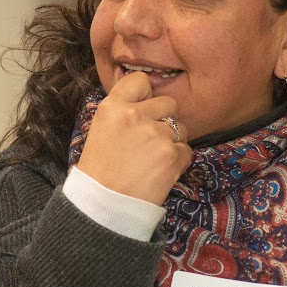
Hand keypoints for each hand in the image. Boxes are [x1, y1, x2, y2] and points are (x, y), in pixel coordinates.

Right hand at [75, 71, 192, 204]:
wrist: (103, 206)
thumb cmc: (100, 170)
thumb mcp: (101, 129)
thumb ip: (123, 111)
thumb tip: (148, 99)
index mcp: (113, 106)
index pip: (141, 80)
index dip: (146, 94)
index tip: (143, 108)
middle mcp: (135, 115)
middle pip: (168, 103)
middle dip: (163, 119)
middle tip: (148, 141)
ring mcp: (156, 135)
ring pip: (180, 127)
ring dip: (172, 141)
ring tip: (152, 159)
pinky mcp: (172, 155)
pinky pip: (186, 150)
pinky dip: (177, 161)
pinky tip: (159, 172)